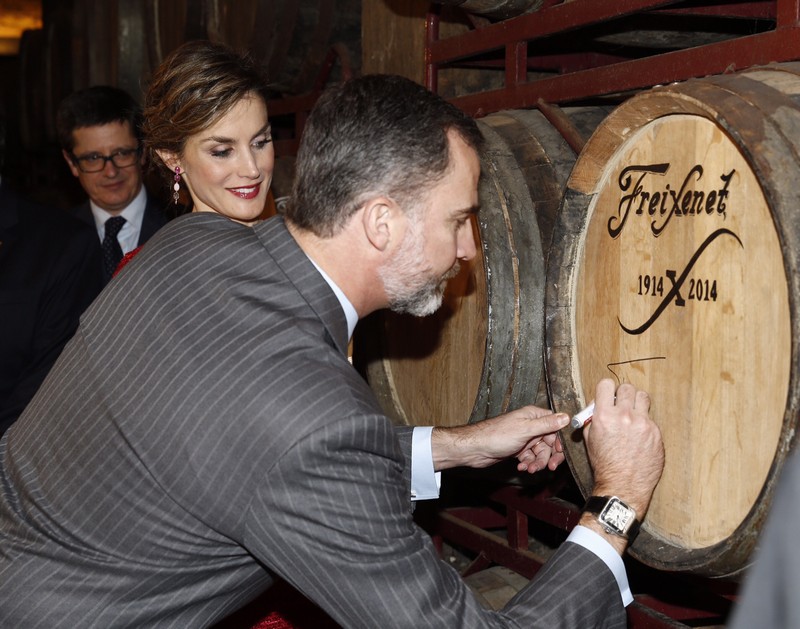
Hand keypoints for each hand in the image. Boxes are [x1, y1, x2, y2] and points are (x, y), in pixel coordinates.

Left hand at [430, 406, 569, 472]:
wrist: (476, 449)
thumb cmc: (497, 435)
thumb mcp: (525, 429)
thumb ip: (547, 424)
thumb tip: (567, 417)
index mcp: (534, 416)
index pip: (557, 426)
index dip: (560, 441)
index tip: (560, 452)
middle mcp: (531, 426)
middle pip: (551, 442)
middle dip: (550, 456)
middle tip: (551, 467)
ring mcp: (525, 438)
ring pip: (541, 452)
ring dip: (538, 462)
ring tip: (530, 468)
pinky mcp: (518, 449)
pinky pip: (531, 457)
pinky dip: (529, 463)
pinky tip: (522, 466)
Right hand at [583, 378, 663, 516]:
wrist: (622, 485)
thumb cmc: (604, 464)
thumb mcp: (590, 438)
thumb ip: (593, 418)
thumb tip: (598, 404)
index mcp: (604, 416)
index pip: (606, 385)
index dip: (606, 389)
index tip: (608, 394)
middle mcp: (624, 416)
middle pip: (627, 388)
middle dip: (623, 394)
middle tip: (622, 404)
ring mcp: (643, 423)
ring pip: (643, 397)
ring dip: (637, 402)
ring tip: (633, 414)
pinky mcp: (656, 432)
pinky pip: (650, 419)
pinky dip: (644, 424)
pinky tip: (639, 436)